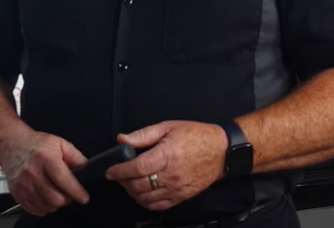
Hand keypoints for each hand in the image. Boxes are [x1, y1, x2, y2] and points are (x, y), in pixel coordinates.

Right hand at [0, 130, 88, 215]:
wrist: (11, 144)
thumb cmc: (35, 144)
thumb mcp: (59, 143)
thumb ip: (75, 156)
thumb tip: (86, 168)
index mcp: (45, 158)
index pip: (63, 180)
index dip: (76, 191)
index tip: (84, 197)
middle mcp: (33, 172)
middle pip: (55, 198)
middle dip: (67, 199)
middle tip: (68, 192)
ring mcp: (23, 184)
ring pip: (47, 206)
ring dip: (55, 203)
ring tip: (55, 192)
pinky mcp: (17, 193)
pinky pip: (35, 209)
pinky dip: (44, 207)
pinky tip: (45, 196)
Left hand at [105, 121, 227, 211]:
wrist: (222, 151)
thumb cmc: (197, 136)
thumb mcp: (167, 127)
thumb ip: (142, 135)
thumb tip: (122, 139)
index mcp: (167, 155)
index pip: (137, 168)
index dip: (119, 170)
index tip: (110, 170)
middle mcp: (172, 174)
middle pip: (139, 185)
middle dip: (123, 181)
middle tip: (118, 174)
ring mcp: (177, 188)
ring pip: (146, 198)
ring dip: (132, 192)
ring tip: (129, 182)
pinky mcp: (182, 196)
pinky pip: (158, 206)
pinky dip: (146, 202)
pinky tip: (142, 192)